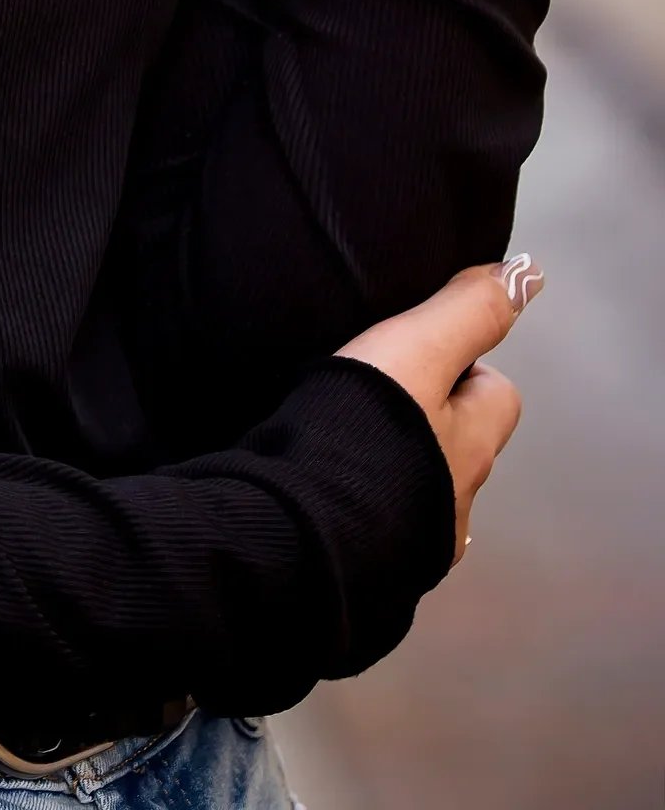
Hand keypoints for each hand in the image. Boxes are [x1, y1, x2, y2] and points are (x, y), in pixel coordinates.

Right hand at [335, 255, 542, 568]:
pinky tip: (324, 483)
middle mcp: (456, 498)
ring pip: (419, 487)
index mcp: (471, 444)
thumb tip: (528, 274)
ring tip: (340, 438)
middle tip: (374, 391)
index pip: (498, 394)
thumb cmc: (369, 425)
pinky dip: (362, 500)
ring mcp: (416, 538)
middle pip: (460, 446)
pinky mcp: (373, 563)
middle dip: (429, 422)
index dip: (466, 368)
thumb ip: (468, 311)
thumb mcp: (418, 349)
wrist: (308, 524)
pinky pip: (379, 522)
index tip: (419, 350)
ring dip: (394, 464)